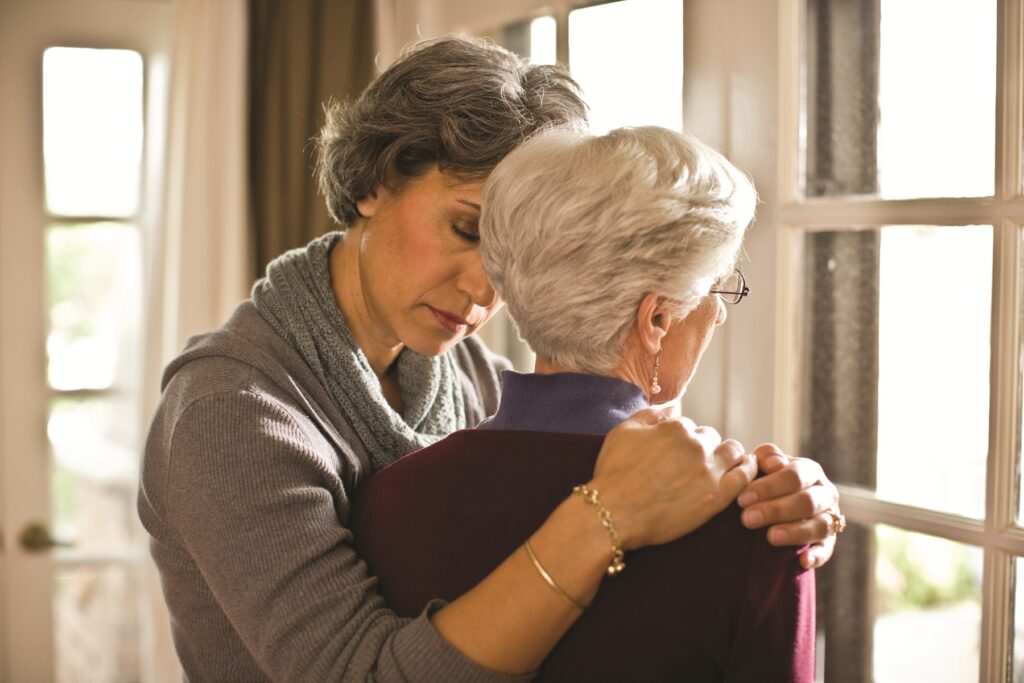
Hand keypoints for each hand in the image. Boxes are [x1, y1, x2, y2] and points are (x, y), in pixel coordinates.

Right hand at [590, 408, 758, 549]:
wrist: (614, 512)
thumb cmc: (613, 473)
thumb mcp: (624, 431)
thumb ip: (651, 414)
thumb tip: (672, 406)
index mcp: (675, 428)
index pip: (688, 426)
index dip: (681, 439)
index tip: (675, 453)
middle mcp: (696, 445)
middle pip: (711, 437)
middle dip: (703, 446)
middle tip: (691, 464)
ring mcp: (709, 470)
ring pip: (733, 451)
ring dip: (728, 454)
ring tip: (721, 465)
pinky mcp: (717, 496)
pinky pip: (744, 476)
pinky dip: (748, 469)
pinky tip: (745, 469)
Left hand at [737, 443, 840, 569]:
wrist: (778, 501)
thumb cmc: (768, 480)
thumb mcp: (765, 464)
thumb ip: (766, 457)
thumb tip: (772, 462)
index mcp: (810, 470)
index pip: (794, 475)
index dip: (768, 487)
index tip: (742, 499)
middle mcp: (825, 493)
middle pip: (806, 501)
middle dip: (776, 510)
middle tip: (747, 519)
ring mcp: (830, 518)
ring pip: (820, 525)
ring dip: (795, 532)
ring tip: (770, 537)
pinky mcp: (828, 542)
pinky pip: (827, 550)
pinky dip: (817, 556)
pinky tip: (802, 561)